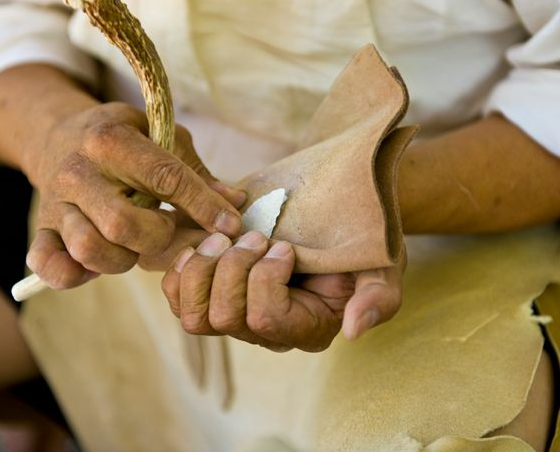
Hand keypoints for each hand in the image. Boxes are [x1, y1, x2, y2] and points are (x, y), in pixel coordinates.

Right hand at [25, 102, 244, 289]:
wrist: (57, 135)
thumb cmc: (122, 138)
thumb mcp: (160, 137)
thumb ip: (196, 172)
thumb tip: (236, 202)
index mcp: (111, 141)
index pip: (165, 178)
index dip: (203, 205)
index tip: (231, 225)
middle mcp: (77, 172)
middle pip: (123, 224)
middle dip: (158, 236)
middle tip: (166, 229)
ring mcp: (55, 203)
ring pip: (90, 250)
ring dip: (124, 258)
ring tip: (134, 245)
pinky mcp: (41, 229)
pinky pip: (50, 265)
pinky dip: (74, 275)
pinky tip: (96, 267)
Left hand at [161, 231, 404, 351]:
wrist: (334, 228)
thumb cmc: (359, 250)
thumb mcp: (382, 270)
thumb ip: (378, 299)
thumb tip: (352, 330)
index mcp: (305, 328)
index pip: (267, 321)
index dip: (266, 278)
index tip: (284, 246)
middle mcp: (265, 331)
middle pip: (224, 319)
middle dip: (233, 268)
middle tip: (254, 235)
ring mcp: (235, 316)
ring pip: (194, 315)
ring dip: (204, 266)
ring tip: (225, 236)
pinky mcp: (212, 295)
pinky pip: (177, 298)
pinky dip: (181, 269)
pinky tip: (203, 243)